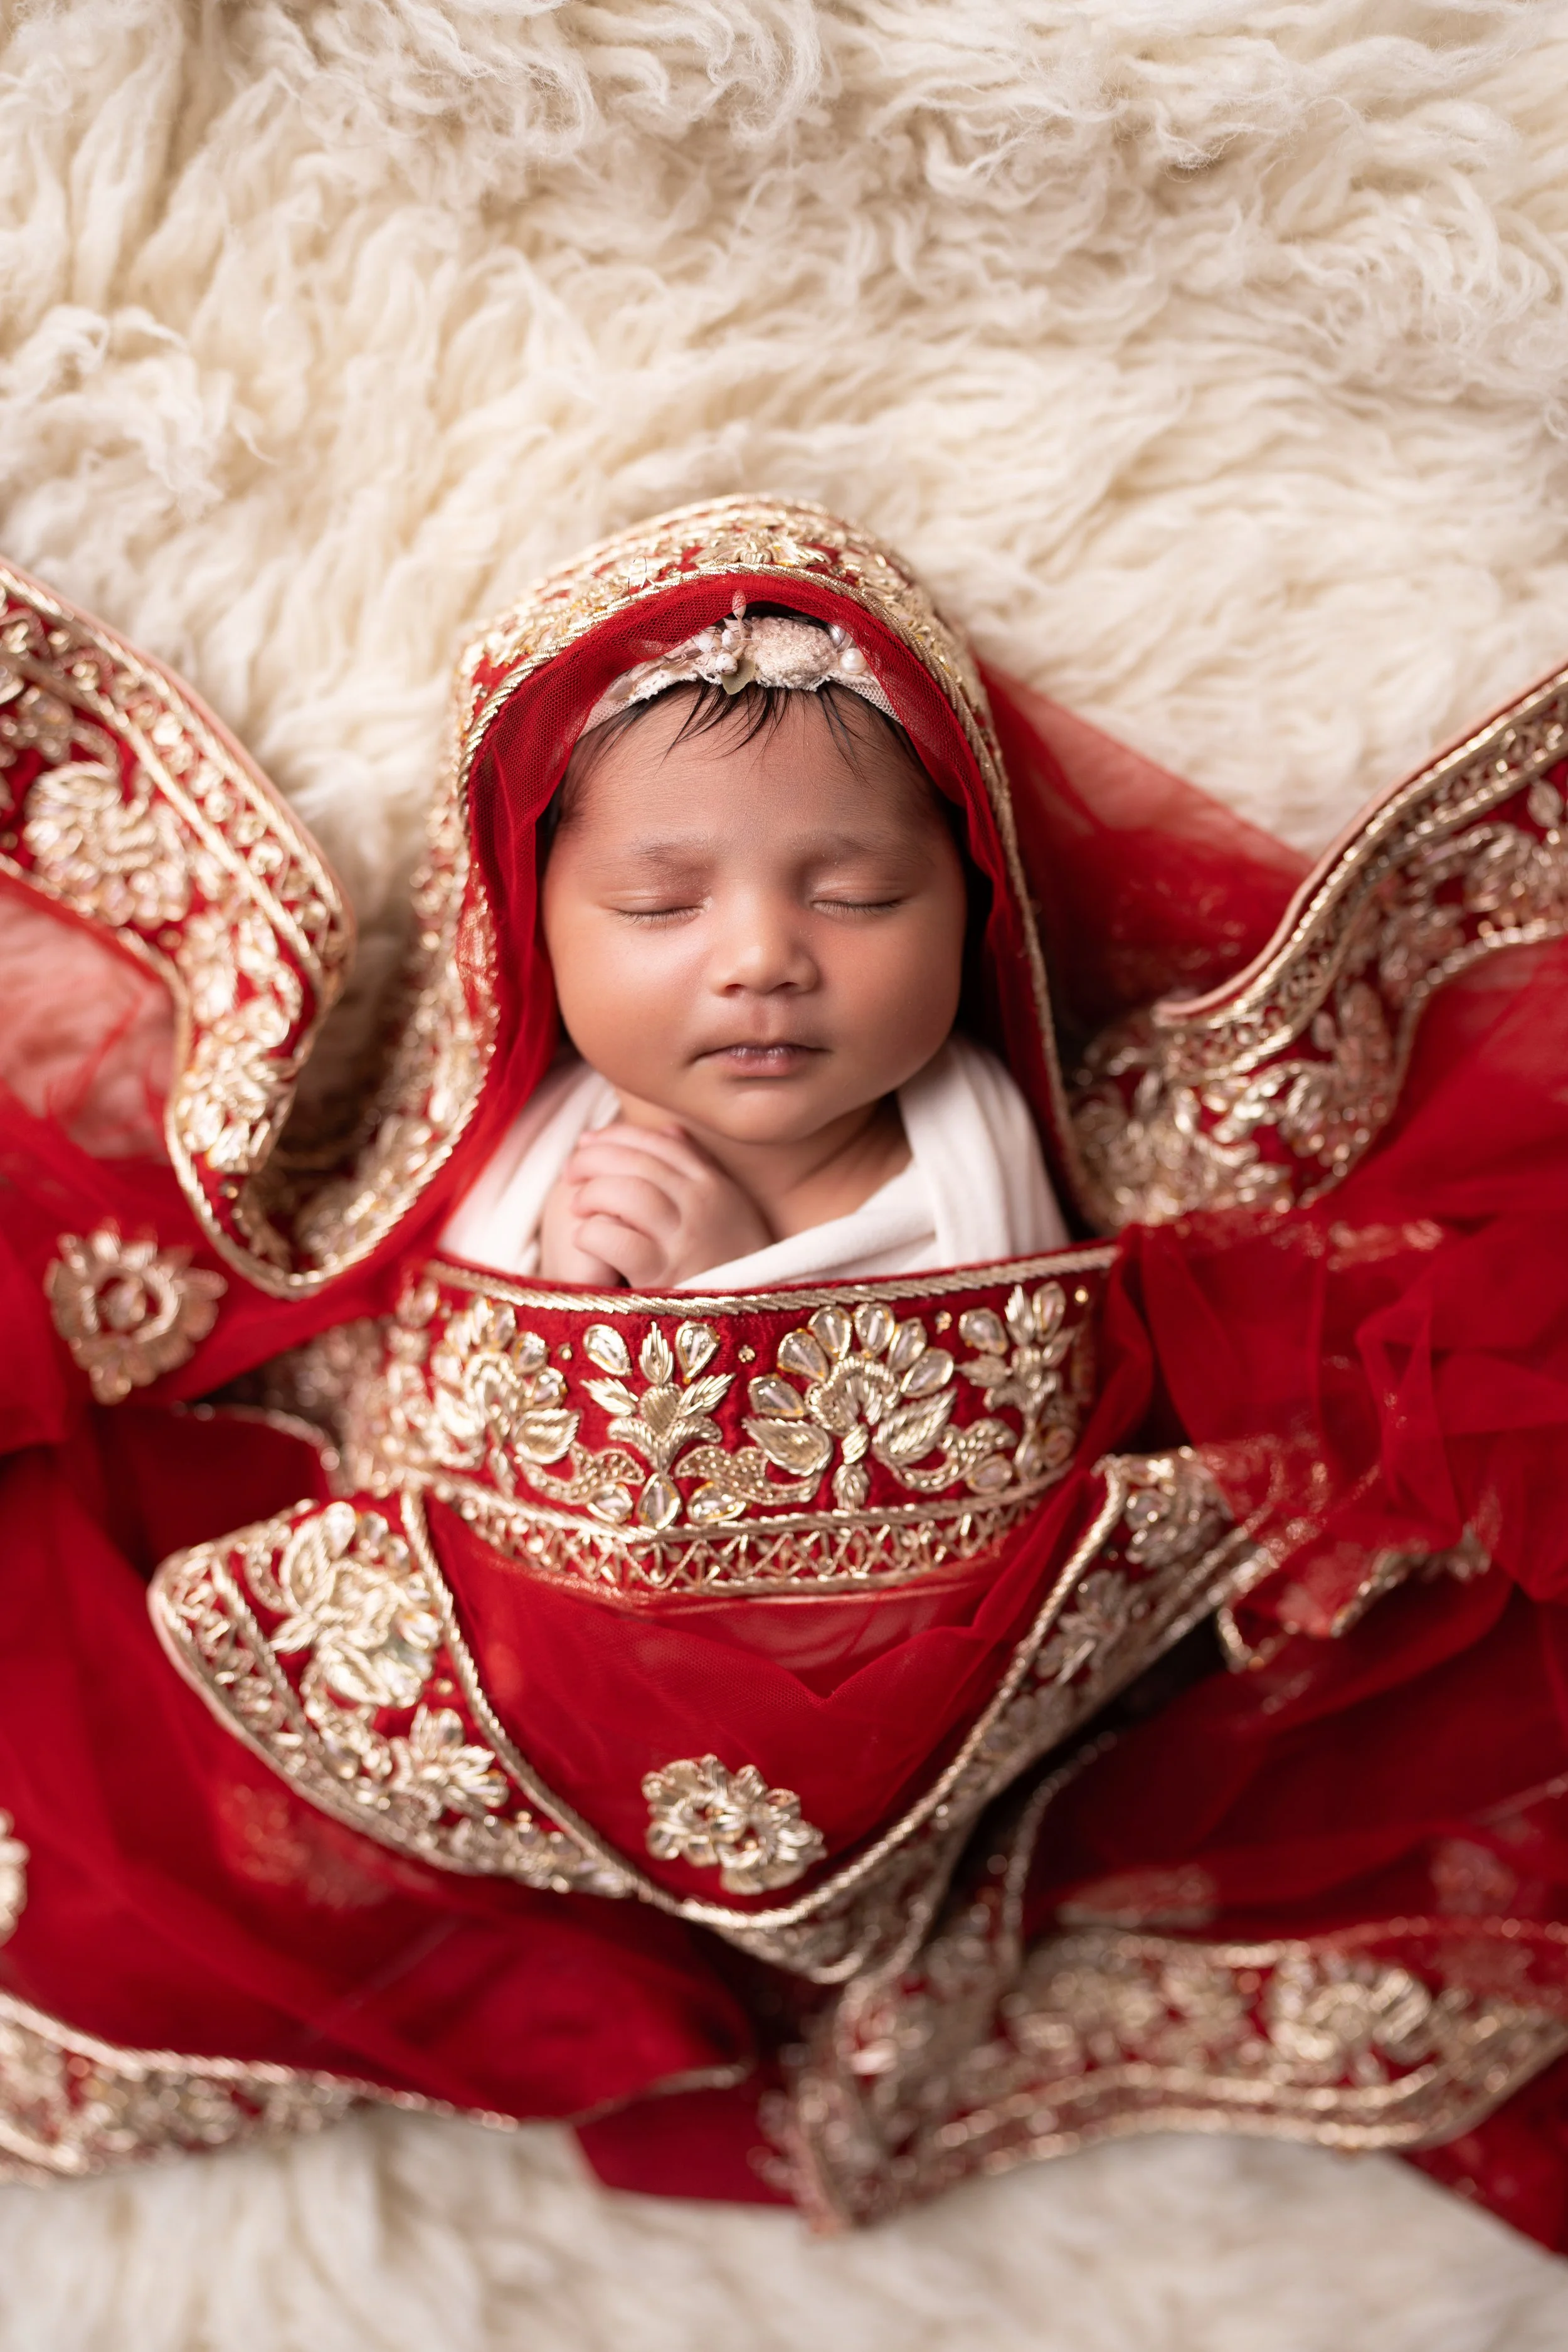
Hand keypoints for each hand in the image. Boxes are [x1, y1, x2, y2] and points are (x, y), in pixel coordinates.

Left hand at [537, 1121, 771, 1287]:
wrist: (750, 1323)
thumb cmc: (731, 1264)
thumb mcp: (729, 1210)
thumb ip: (699, 1169)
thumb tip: (669, 1129)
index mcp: (716, 1186)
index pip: (660, 1142)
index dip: (616, 1136)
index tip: (588, 1142)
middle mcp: (704, 1206)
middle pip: (640, 1162)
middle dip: (595, 1160)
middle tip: (571, 1170)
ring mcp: (686, 1241)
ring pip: (629, 1194)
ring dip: (592, 1194)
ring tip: (577, 1206)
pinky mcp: (664, 1276)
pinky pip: (618, 1240)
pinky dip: (592, 1233)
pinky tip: (582, 1237)